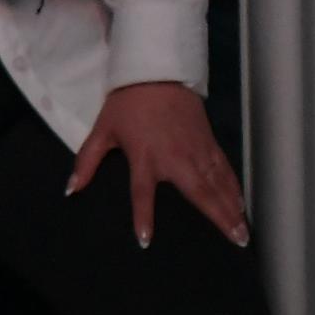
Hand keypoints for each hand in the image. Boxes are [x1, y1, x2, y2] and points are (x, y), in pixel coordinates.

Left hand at [65, 81, 249, 248]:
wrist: (156, 72)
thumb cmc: (127, 103)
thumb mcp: (103, 130)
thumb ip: (87, 161)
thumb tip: (71, 188)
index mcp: (145, 157)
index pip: (142, 193)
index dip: (142, 216)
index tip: (146, 240)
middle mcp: (175, 157)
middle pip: (200, 193)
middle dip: (219, 218)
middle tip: (237, 242)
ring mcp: (196, 150)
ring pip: (218, 183)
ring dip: (232, 207)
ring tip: (243, 231)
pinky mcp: (208, 141)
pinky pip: (224, 168)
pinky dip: (233, 186)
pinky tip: (241, 202)